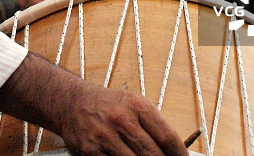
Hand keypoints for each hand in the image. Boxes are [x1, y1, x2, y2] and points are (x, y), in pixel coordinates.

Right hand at [0, 53, 187, 155]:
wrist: (73, 103)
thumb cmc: (108, 105)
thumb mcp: (133, 105)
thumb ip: (153, 126)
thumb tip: (176, 153)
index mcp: (136, 105)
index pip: (167, 137)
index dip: (180, 155)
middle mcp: (121, 119)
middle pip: (153, 155)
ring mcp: (104, 137)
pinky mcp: (91, 152)